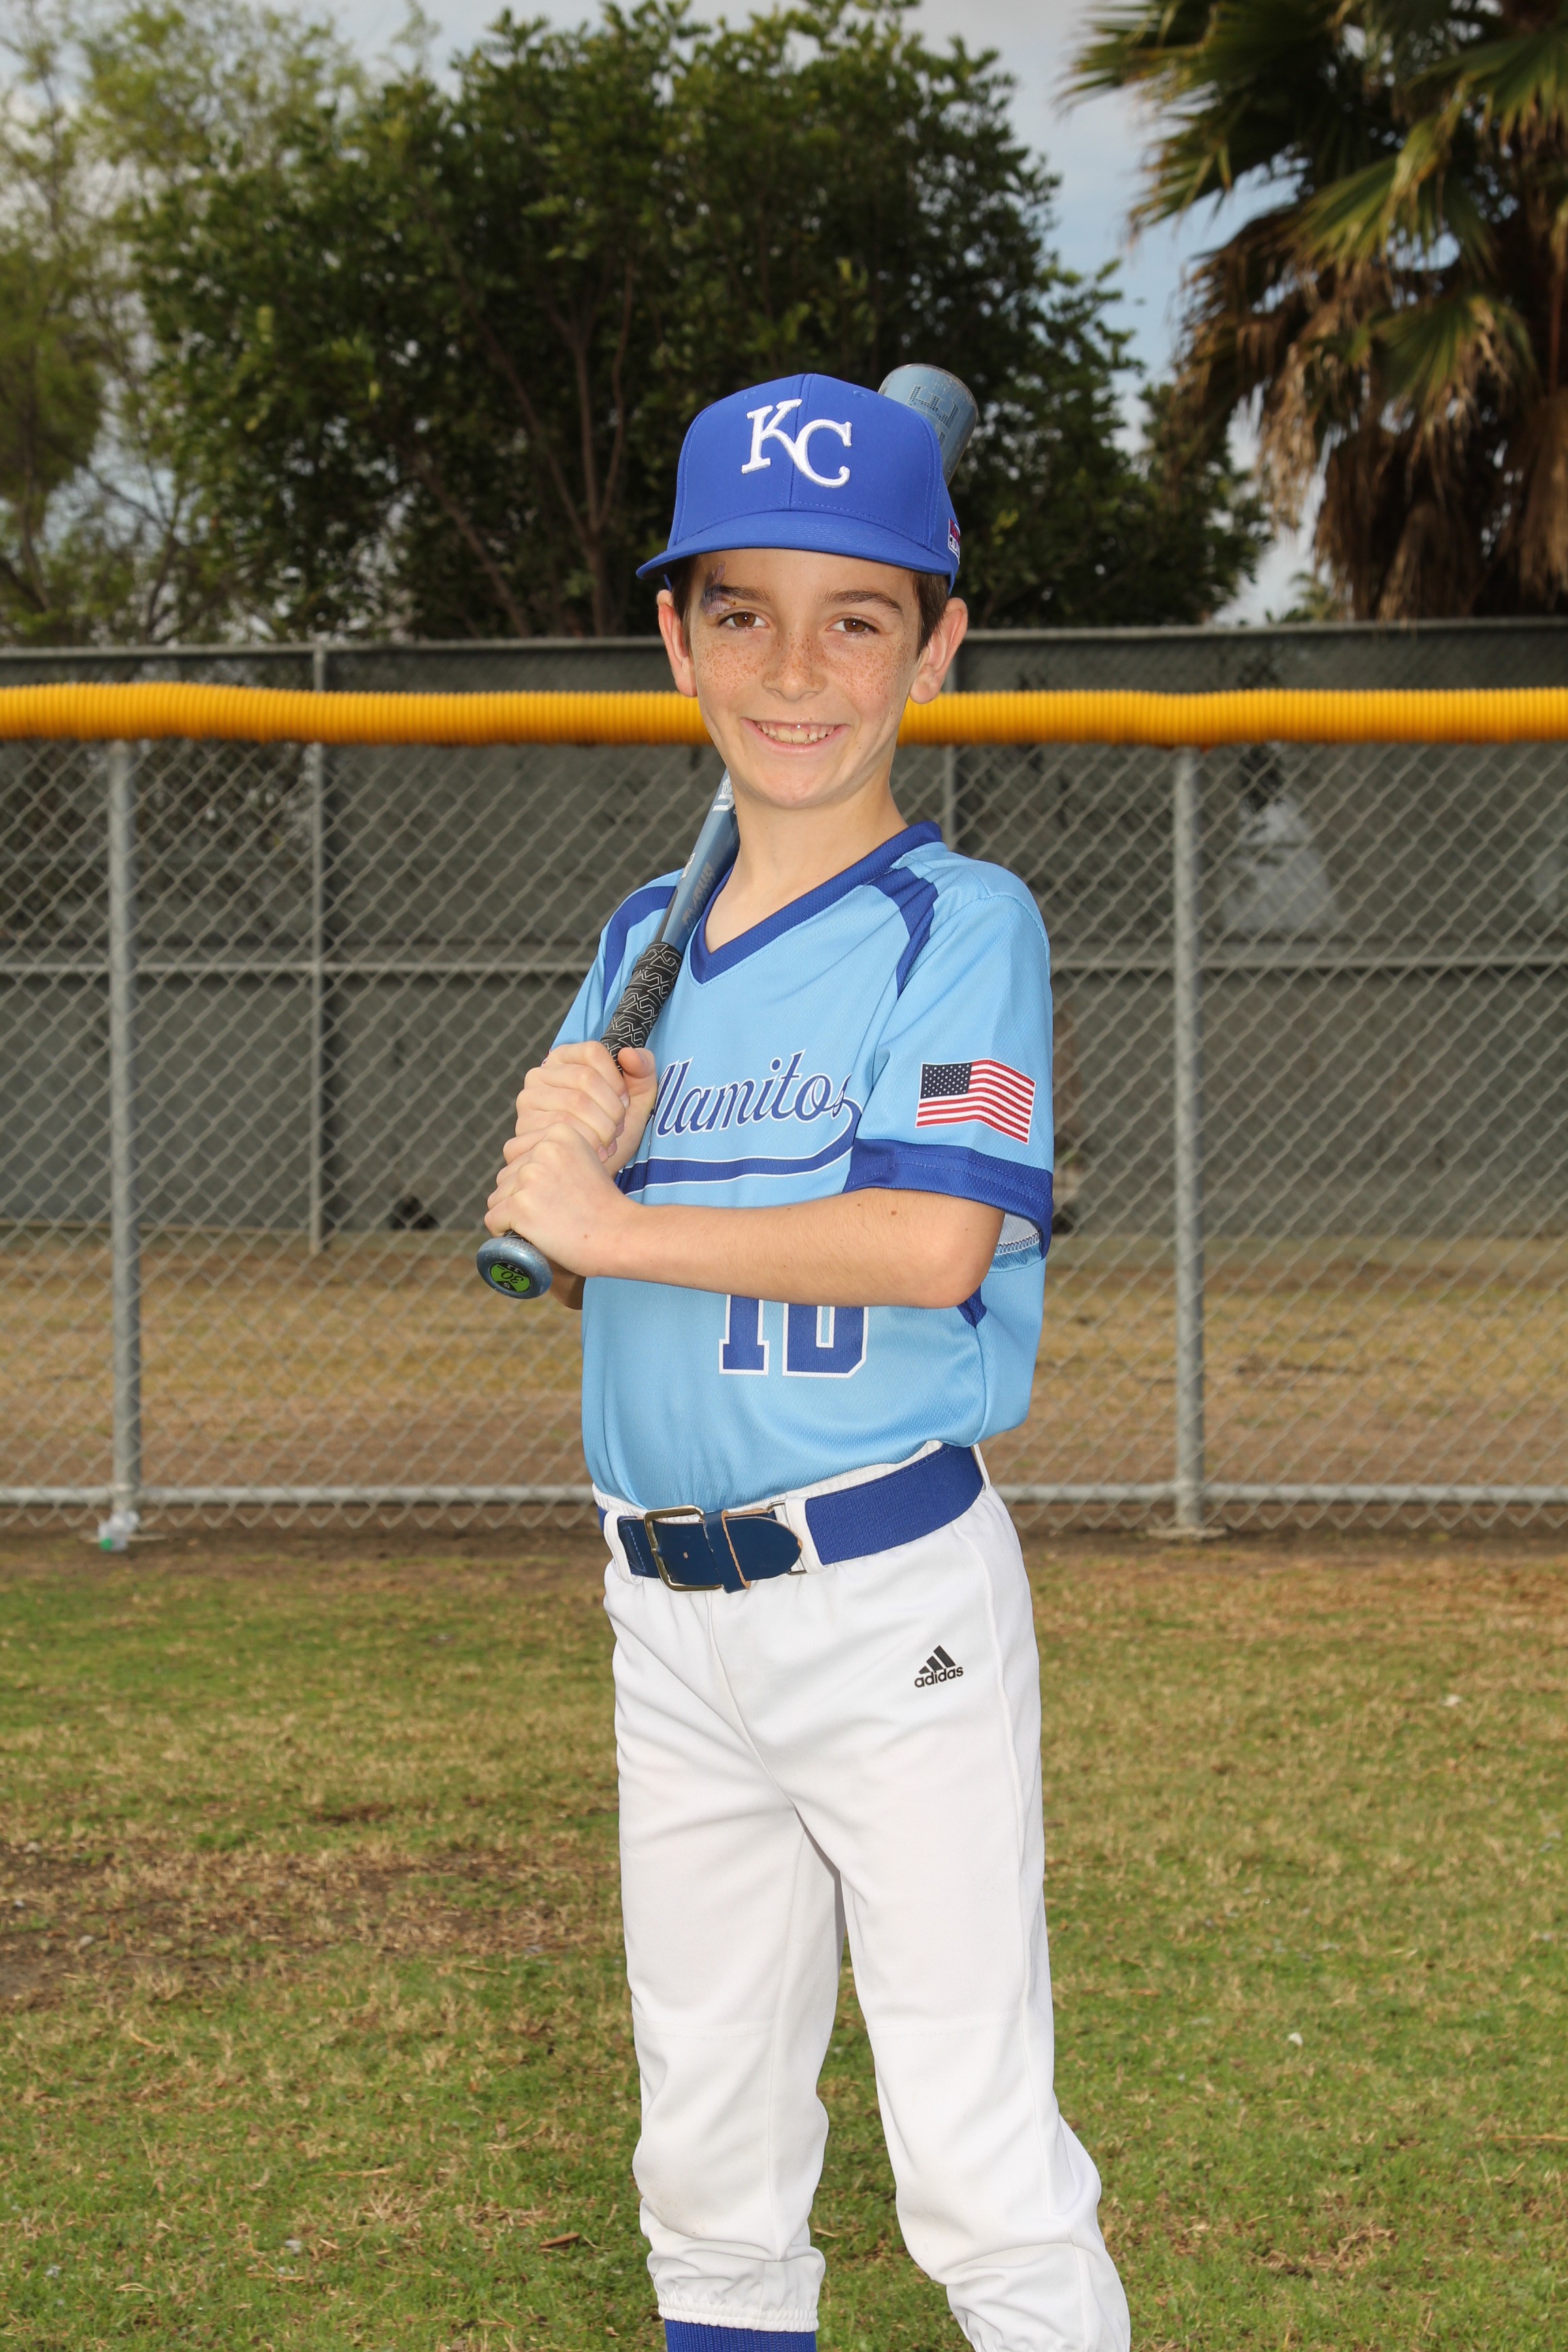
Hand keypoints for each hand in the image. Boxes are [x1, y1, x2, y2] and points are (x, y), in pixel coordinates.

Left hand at [485, 1118, 633, 1277]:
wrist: (621, 1235)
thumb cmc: (605, 1208)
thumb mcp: (586, 1162)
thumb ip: (555, 1157)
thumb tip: (521, 1168)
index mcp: (560, 1132)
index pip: (517, 1153)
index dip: (528, 1180)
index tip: (555, 1195)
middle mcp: (543, 1149)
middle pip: (505, 1176)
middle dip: (519, 1198)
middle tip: (552, 1215)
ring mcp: (530, 1177)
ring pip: (497, 1198)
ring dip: (513, 1216)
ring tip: (545, 1226)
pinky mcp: (520, 1205)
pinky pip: (493, 1220)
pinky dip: (504, 1233)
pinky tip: (529, 1237)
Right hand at [507, 1041, 656, 1178]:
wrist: (588, 1174)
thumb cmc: (610, 1132)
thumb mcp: (636, 1101)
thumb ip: (643, 1071)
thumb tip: (628, 1054)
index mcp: (564, 1058)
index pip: (593, 1052)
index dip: (616, 1080)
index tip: (625, 1103)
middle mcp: (540, 1074)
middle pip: (585, 1077)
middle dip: (611, 1108)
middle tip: (618, 1129)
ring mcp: (528, 1099)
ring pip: (575, 1102)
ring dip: (601, 1126)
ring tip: (608, 1141)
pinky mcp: (524, 1126)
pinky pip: (562, 1127)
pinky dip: (587, 1142)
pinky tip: (594, 1153)